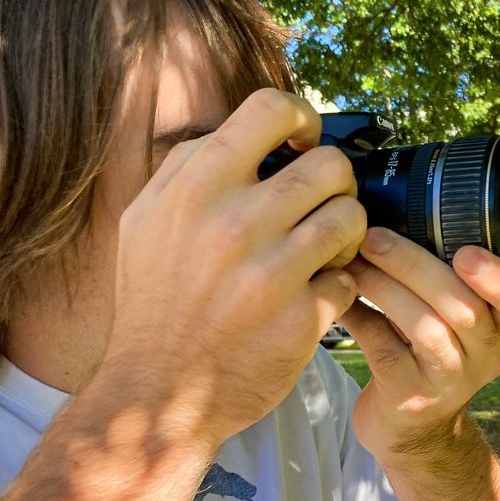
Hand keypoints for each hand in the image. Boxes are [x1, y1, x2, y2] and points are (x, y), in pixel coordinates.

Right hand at [101, 90, 366, 446]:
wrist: (158, 391)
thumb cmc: (155, 301)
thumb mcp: (146, 220)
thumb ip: (190, 168)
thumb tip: (245, 131)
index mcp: (196, 188)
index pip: (271, 109)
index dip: (301, 118)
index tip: (303, 143)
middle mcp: (235, 224)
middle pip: (332, 165)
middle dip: (335, 184)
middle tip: (320, 206)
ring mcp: (272, 273)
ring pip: (353, 218)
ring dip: (345, 233)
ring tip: (323, 250)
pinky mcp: (302, 318)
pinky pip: (349, 278)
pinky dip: (337, 285)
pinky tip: (312, 296)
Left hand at [341, 228, 499, 458]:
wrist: (410, 433)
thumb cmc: (427, 357)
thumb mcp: (453, 323)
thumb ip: (444, 280)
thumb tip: (394, 209)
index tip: (467, 252)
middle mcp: (483, 357)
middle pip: (463, 307)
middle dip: (415, 264)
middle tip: (375, 235)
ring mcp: (448, 381)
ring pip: (425, 327)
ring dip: (385, 287)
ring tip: (354, 260)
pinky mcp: (410, 397)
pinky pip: (383, 348)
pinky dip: (359, 315)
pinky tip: (339, 295)